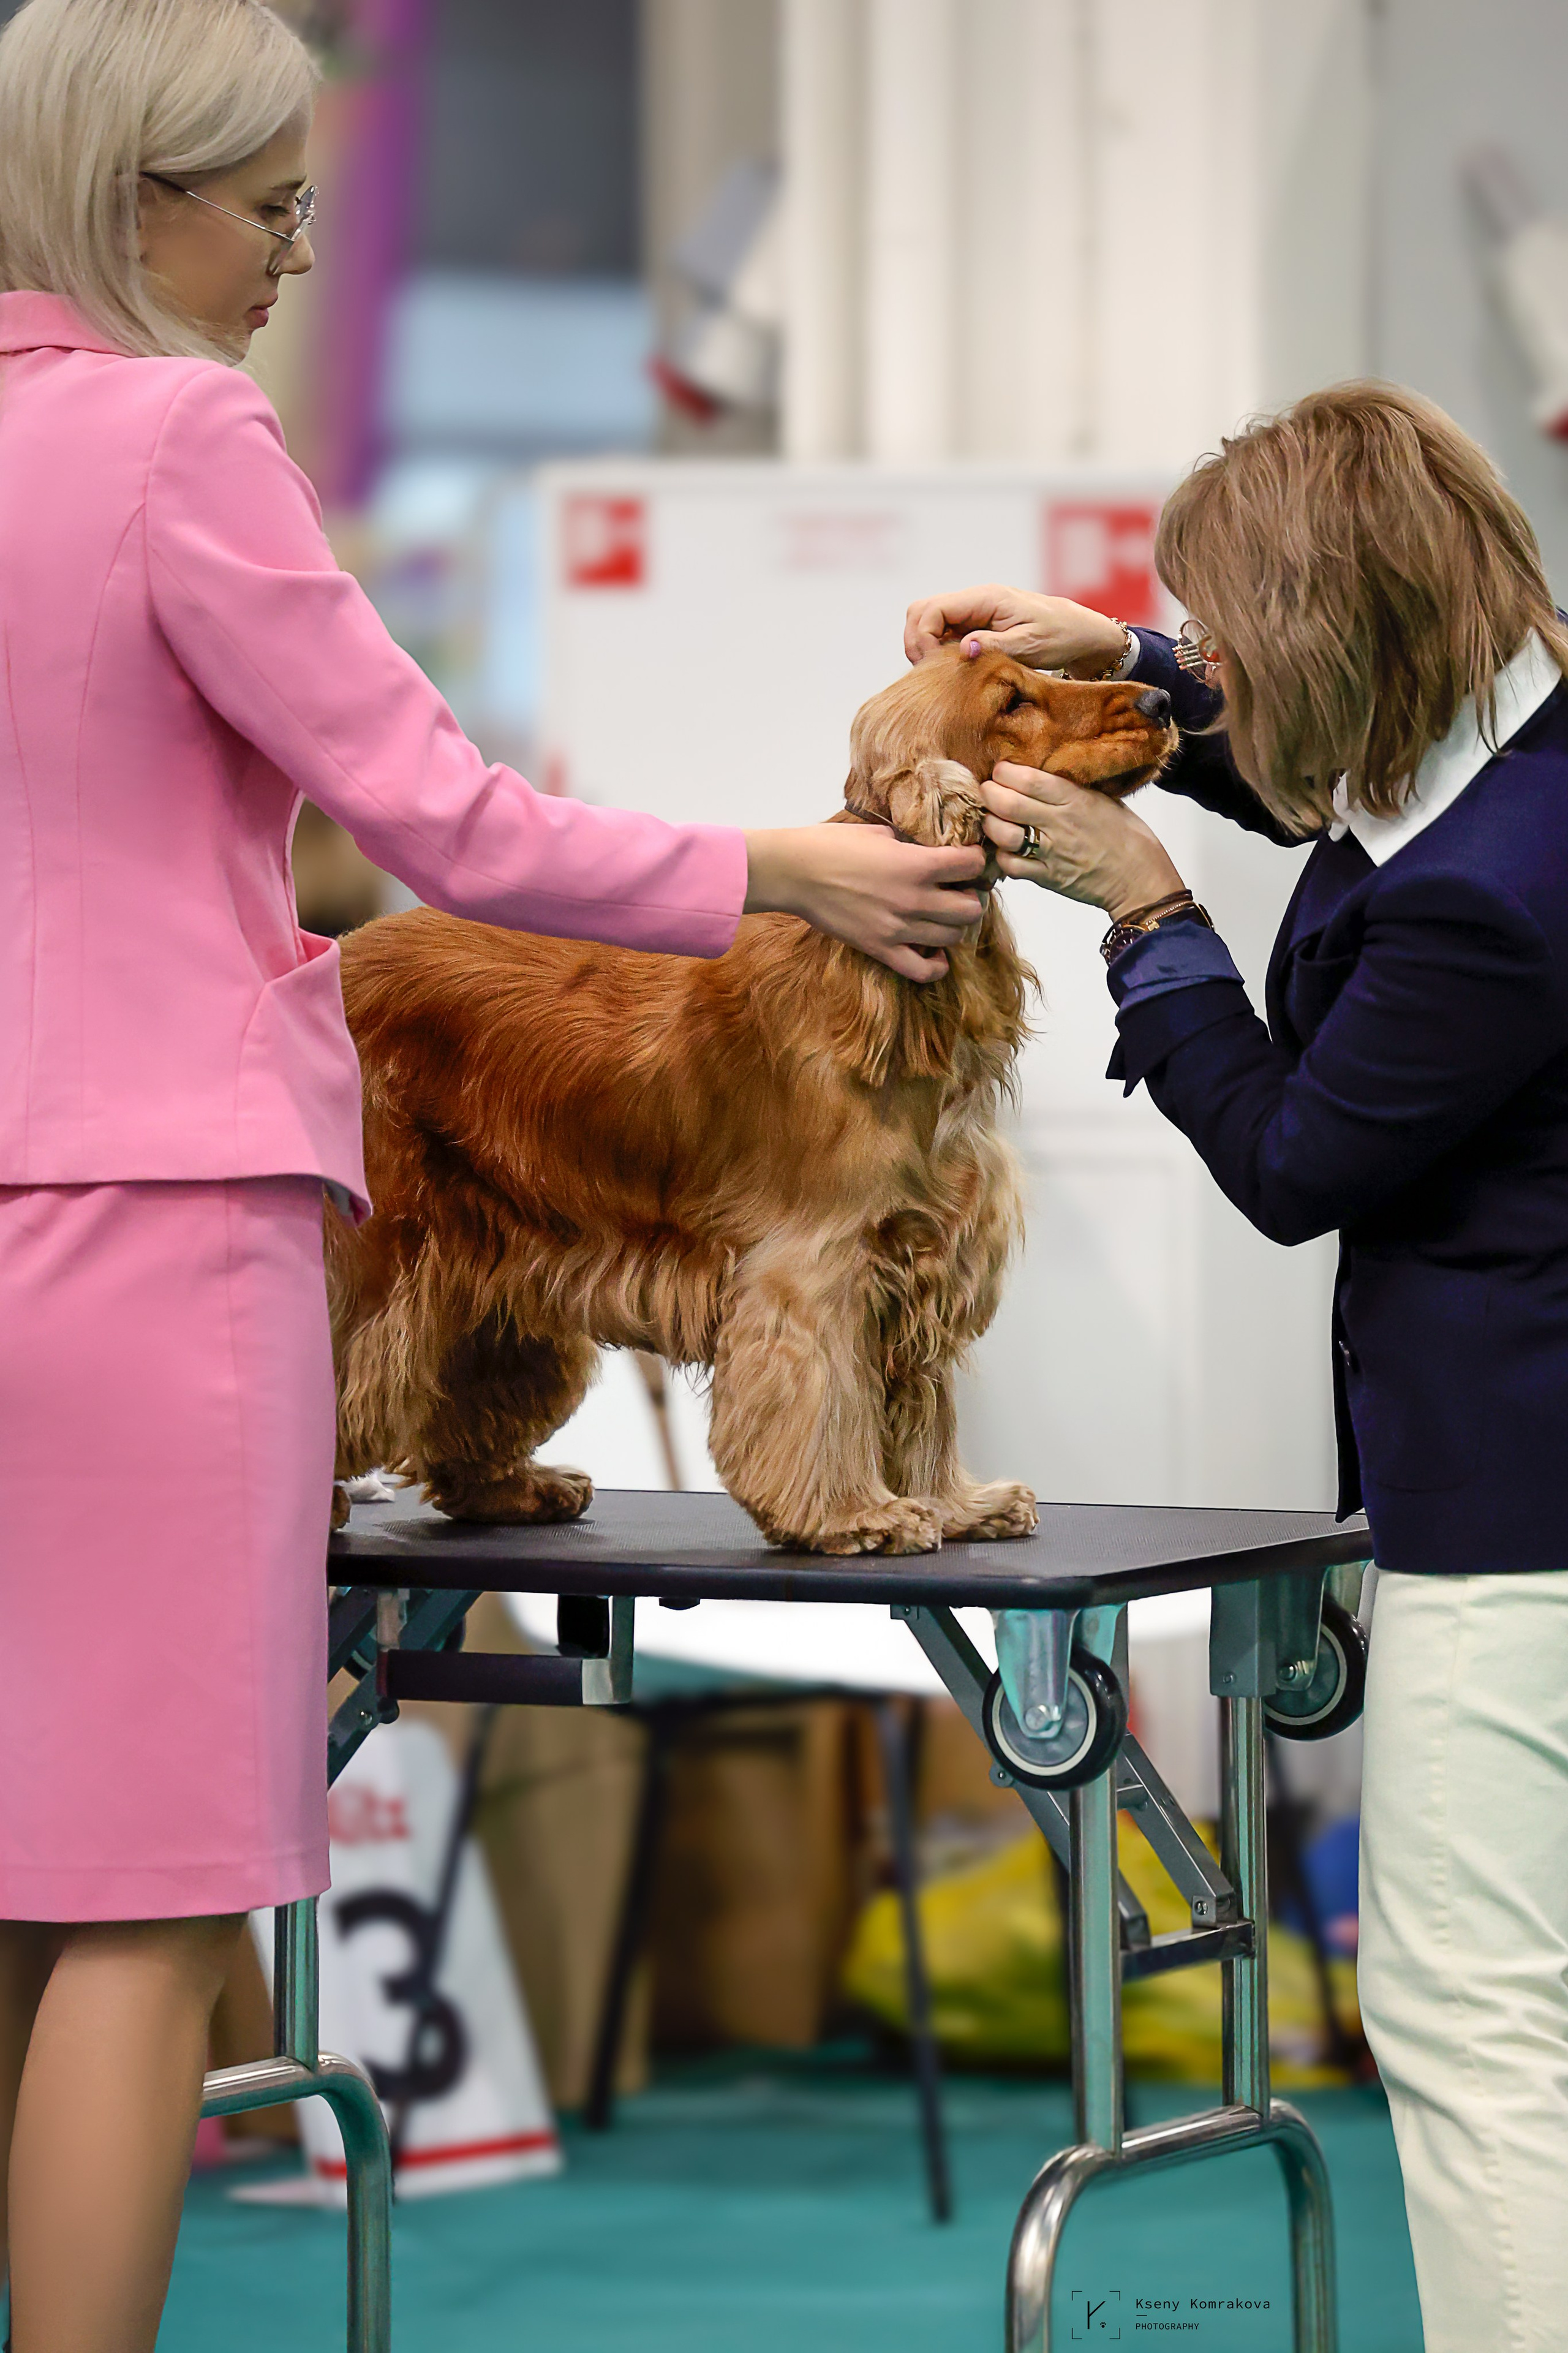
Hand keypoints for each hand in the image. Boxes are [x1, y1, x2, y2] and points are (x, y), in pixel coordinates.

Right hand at [744, 825, 986, 980]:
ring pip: (953, 937)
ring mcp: (898, 928)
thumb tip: (934, 853)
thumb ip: (912, 847)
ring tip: (943, 917)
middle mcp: (914, 898)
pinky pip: (924, 971)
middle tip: (960, 892)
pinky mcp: (881, 949)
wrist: (795, 873)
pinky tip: (935, 952)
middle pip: (971, 909)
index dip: (976, 861)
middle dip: (971, 898)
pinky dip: (937, 965)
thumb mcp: (880, 834)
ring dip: (954, 926)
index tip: (969, 861)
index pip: (972, 865)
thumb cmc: (832, 846)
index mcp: (917, 864)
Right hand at [904, 585, 1128, 674]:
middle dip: (916, 641)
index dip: (922, 637)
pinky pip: (943, 634)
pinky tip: (953, 669)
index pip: (932, 609)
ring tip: (941, 673)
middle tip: (929, 671)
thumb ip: (995, 646)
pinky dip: (939, 651)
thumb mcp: (1030, 645)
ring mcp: (972, 613)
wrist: (1078, 632)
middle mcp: (974, 601)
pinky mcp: (975, 626)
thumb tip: (961, 649)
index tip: (933, 665)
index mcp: (986, 598)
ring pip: (928, 622)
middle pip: (921, 611)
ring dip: (925, 647)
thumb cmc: (1060, 636)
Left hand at [981, 763, 1183, 918]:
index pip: (1027, 778)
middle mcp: (1060, 823)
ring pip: (1003, 835)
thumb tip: (1038, 770)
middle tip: (988, 792)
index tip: (1000, 771)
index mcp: (1074, 798)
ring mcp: (1052, 852)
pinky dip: (1002, 856)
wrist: (1140, 877)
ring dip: (991, 825)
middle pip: (1007, 803)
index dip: (1004, 772)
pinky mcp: (1048, 878)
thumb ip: (1070, 786)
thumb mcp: (1102, 799)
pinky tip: (1007, 849)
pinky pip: (1012, 866)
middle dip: (988, 794)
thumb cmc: (1124, 835)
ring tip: (993, 820)